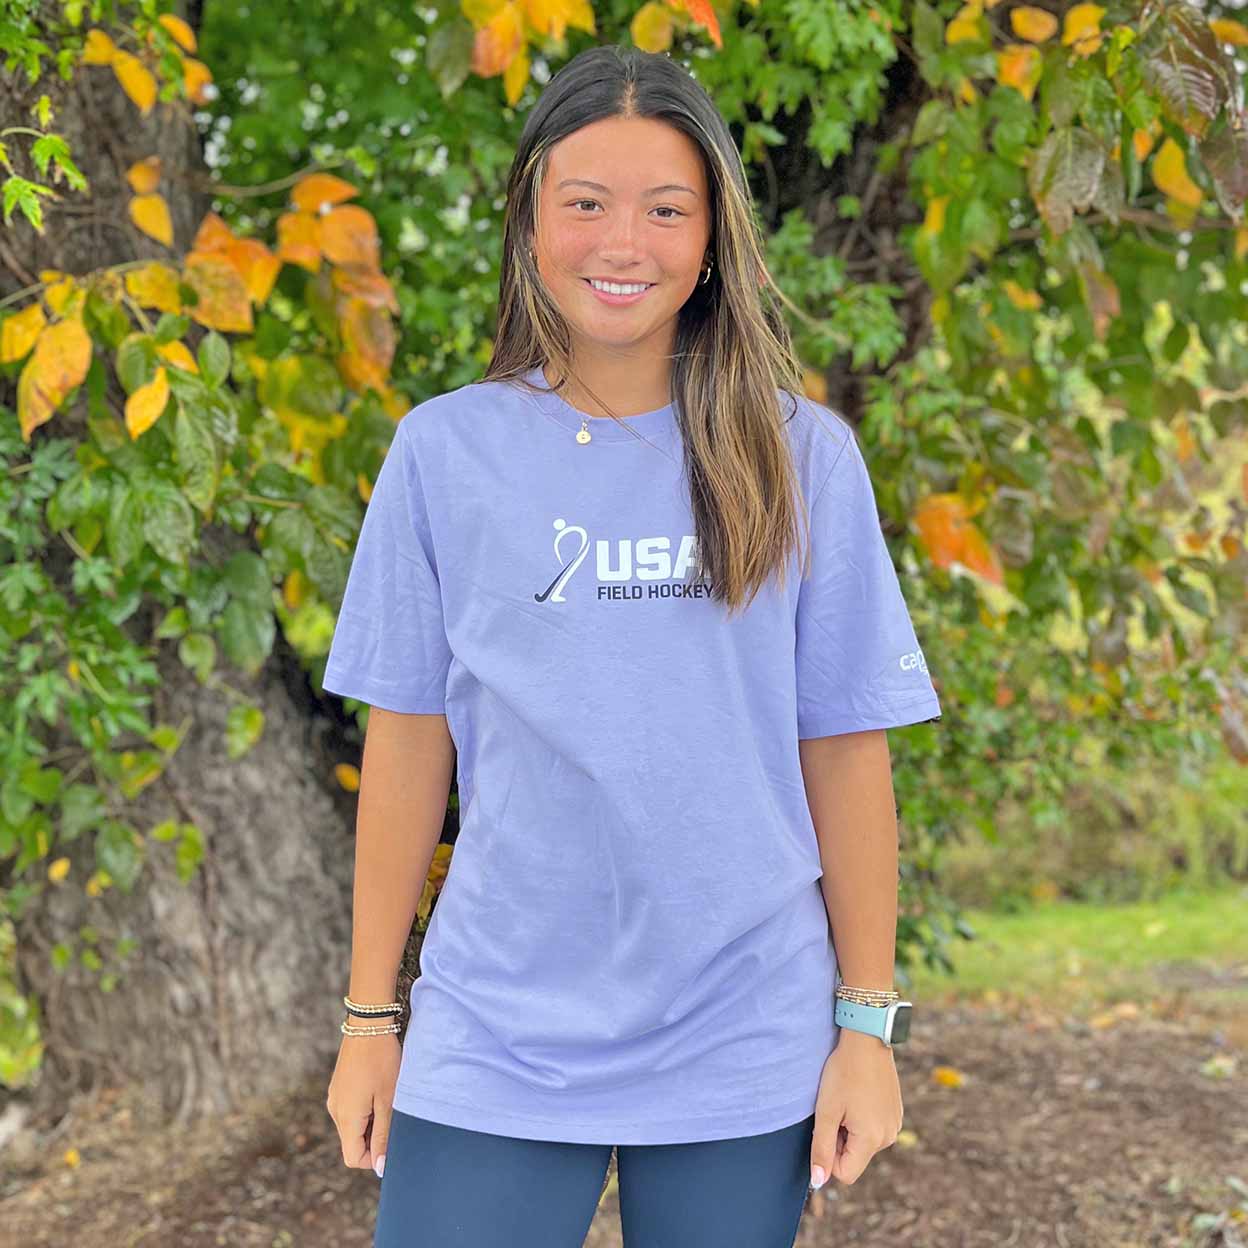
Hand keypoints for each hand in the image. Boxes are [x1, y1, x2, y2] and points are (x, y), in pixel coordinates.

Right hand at [326, 1032, 400, 1177]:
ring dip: (371, 1122)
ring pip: (353, 1126)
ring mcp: (335, 1097)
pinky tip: (379, 1089)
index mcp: (345, 1118)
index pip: (353, 1158)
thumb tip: (381, 1167)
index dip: (374, 1157)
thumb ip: (384, 1136)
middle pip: (353, 1142)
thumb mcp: (388, 1100)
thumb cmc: (382, 1061)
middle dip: (374, 1137)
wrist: (368, 1024)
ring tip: (387, 1098)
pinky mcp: (339, 1087)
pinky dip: (366, 1109)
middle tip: (394, 1113)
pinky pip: (351, 1110)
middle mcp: (335, 1111)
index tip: (393, 1138)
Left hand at [809, 1028, 902, 1188]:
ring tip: (847, 1098)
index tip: (825, 1127)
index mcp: (872, 1140)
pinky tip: (858, 1093)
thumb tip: (818, 1182)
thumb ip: (821, 1148)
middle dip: (840, 1139)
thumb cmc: (843, 1072)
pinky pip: (873, 1128)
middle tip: (835, 1108)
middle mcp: (888, 1137)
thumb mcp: (826, 1110)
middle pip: (854, 1157)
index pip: (845, 1174)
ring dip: (850, 1128)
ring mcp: (894, 1124)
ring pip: (863, 1142)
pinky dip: (861, 1117)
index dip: (829, 1156)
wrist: (867, 1038)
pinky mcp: (895, 1112)